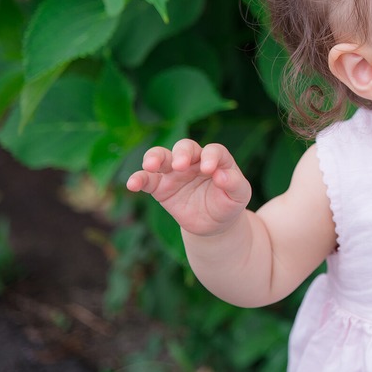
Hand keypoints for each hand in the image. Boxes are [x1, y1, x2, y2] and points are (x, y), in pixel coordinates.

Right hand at [126, 139, 251, 236]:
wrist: (213, 224)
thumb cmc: (228, 204)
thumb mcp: (239, 196)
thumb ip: (234, 184)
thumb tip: (222, 175)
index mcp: (216, 160)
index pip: (213, 151)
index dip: (211, 157)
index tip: (209, 170)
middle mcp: (194, 161)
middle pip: (185, 147)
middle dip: (182, 153)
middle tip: (180, 165)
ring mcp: (175, 173)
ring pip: (162, 156)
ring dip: (154, 157)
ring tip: (150, 165)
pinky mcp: (161, 187)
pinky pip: (147, 180)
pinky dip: (138, 179)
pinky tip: (132, 184)